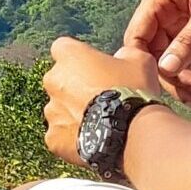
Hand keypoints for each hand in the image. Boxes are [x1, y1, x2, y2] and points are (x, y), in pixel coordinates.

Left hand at [41, 38, 166, 166]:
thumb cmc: (134, 92)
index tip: (94, 68)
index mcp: (69, 55)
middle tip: (99, 98)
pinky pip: (61, 136)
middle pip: (59, 81)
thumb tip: (121, 57)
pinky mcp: (53, 138)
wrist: (133, 134)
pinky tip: (94, 140)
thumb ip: (124, 54)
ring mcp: (51, 111)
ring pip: (60, 110)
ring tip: (99, 122)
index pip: (64, 48)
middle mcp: (53, 80)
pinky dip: (73, 138)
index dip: (79, 58)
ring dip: (74, 113)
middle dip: (74, 87)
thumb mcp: (139, 60)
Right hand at [122, 0, 190, 103]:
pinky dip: (190, 74)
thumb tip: (165, 69)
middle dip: (169, 77)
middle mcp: (163, 11)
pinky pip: (183, 57)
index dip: (142, 64)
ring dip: (180, 80)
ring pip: (168, 59)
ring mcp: (177, 22)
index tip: (157, 86)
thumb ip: (189, 41)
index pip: (136, 37)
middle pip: (152, 53)